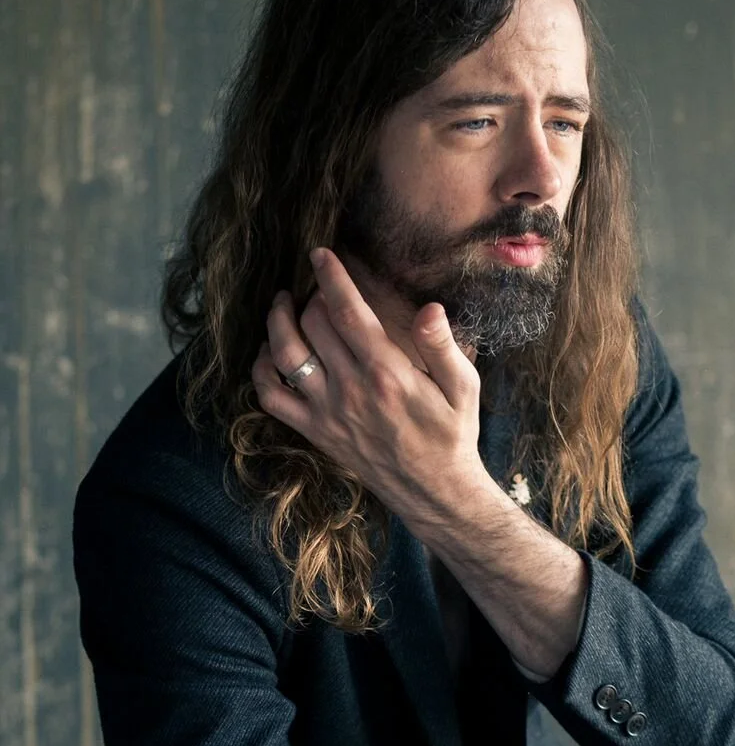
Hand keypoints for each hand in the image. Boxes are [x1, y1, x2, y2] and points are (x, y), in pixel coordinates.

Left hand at [250, 248, 485, 522]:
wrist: (434, 491)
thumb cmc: (452, 434)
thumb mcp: (463, 387)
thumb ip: (443, 346)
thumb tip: (429, 309)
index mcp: (387, 373)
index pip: (348, 312)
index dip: (330, 277)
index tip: (321, 254)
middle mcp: (350, 390)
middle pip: (312, 325)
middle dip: (309, 295)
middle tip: (316, 285)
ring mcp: (327, 412)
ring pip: (284, 356)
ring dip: (276, 323)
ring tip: (282, 304)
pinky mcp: (315, 431)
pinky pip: (271, 399)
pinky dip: (261, 371)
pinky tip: (270, 353)